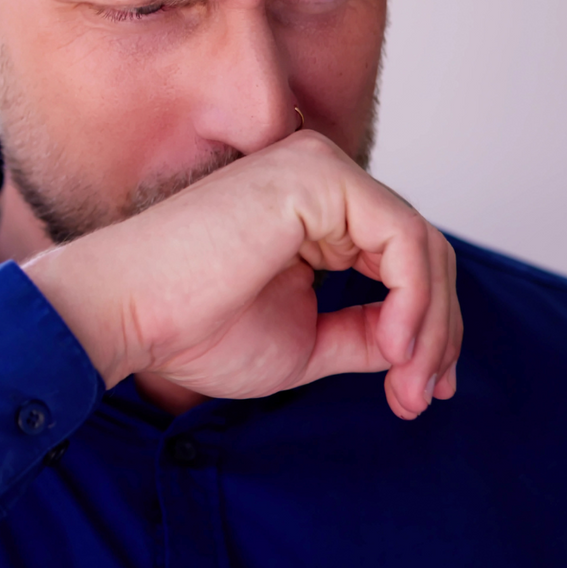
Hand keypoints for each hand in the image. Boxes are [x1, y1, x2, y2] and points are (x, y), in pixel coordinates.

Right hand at [22, 131, 460, 419]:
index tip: (421, 395)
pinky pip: (402, 237)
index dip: (427, 329)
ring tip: (408, 383)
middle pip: (420, 251)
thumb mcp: (306, 342)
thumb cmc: (194, 328)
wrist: (129, 314)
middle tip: (422, 397)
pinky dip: (414, 298)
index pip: (399, 262)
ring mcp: (320, 170)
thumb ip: (364, 336)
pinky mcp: (319, 177)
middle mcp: (321, 178)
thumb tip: (420, 350)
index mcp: (313, 210)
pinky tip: (396, 345)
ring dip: (430, 324)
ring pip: (421, 245)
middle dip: (436, 331)